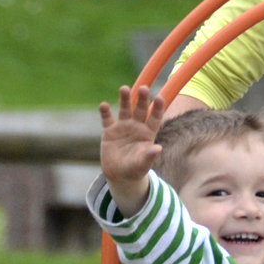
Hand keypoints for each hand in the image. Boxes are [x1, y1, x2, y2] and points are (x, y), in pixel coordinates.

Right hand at [99, 84, 166, 214]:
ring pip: (124, 109)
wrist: (120, 175)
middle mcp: (136, 126)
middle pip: (140, 109)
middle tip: (144, 88)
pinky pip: (107, 119)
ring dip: (125, 99)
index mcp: (148, 133)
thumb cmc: (135, 169)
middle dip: (142, 99)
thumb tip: (158, 148)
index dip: (158, 108)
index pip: (155, 118)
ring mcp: (123, 127)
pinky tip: (103, 105)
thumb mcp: (142, 164)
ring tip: (124, 89)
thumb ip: (149, 156)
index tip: (160, 98)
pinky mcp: (109, 131)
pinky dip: (105, 112)